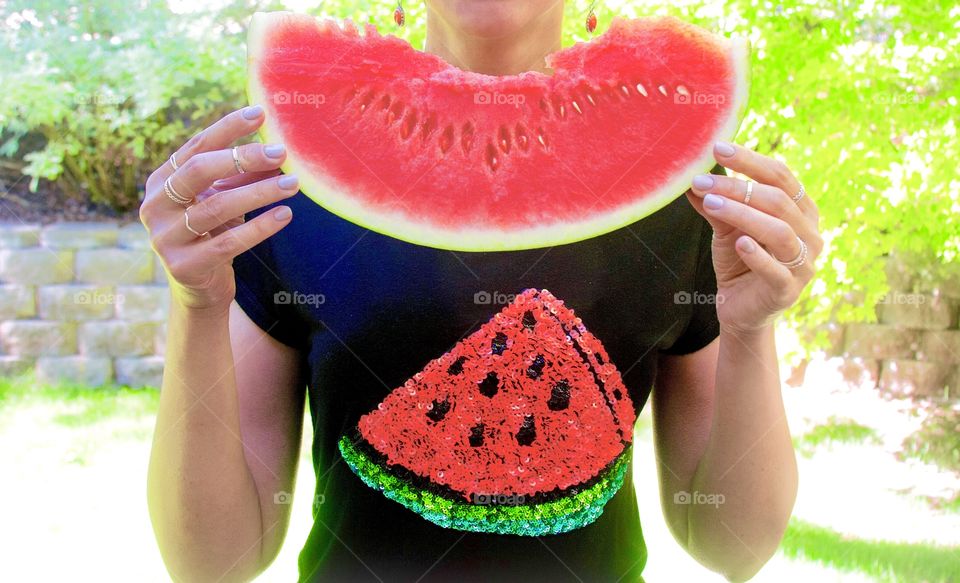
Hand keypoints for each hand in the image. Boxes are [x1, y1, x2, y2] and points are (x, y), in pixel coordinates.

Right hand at [140, 105, 298, 312]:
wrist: (199, 290)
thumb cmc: (212, 235)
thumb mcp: (224, 200)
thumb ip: (242, 176)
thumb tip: (278, 150)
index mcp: (161, 182)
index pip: (196, 146)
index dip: (228, 128)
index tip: (261, 114)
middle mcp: (155, 206)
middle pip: (199, 170)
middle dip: (243, 157)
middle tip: (280, 152)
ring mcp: (165, 237)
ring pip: (217, 206)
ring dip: (260, 192)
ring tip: (294, 184)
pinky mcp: (184, 266)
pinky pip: (228, 243)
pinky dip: (260, 227)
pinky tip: (285, 215)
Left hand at [687, 141, 822, 336]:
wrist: (739, 310)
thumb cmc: (739, 263)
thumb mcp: (726, 229)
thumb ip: (716, 205)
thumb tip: (692, 177)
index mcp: (800, 211)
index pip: (781, 176)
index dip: (751, 160)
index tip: (717, 148)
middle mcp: (810, 234)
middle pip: (778, 200)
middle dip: (738, 187)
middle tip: (702, 181)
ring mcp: (804, 264)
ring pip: (779, 232)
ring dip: (743, 214)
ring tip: (711, 204)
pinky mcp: (788, 291)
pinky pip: (777, 270)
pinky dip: (758, 255)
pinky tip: (739, 243)